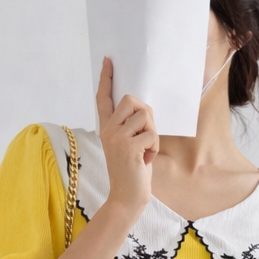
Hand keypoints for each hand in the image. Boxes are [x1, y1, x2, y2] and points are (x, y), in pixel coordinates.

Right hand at [96, 57, 158, 220]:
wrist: (126, 198)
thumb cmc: (132, 173)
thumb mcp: (129, 146)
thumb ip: (130, 128)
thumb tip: (143, 110)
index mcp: (107, 129)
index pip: (104, 99)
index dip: (106, 79)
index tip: (108, 61)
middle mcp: (108, 130)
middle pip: (131, 100)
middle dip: (146, 115)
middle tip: (146, 135)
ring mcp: (116, 138)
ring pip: (144, 116)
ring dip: (152, 133)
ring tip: (146, 151)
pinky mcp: (128, 146)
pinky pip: (151, 134)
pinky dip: (154, 147)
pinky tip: (146, 159)